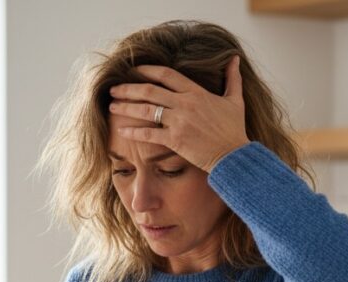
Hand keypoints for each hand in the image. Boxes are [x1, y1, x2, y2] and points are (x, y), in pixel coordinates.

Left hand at [108, 55, 248, 172]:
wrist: (233, 155)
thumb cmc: (234, 129)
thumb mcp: (235, 100)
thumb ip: (232, 78)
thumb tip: (234, 59)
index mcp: (196, 92)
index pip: (167, 75)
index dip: (148, 70)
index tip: (134, 70)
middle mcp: (185, 104)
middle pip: (150, 90)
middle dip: (128, 88)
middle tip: (113, 88)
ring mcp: (179, 121)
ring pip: (146, 109)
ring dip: (126, 106)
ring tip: (111, 105)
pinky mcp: (175, 140)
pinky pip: (148, 134)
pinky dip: (133, 131)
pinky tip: (121, 130)